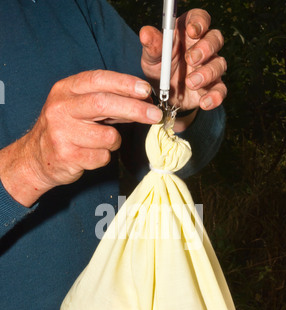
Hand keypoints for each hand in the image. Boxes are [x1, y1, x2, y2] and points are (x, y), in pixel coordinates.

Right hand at [0, 70, 162, 206]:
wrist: (36, 158)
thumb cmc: (66, 130)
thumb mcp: (78, 106)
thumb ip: (106, 100)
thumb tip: (142, 99)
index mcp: (65, 90)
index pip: (98, 79)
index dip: (124, 83)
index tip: (146, 90)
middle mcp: (61, 108)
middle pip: (104, 104)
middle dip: (135, 109)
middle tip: (155, 115)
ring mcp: (62, 133)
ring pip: (108, 136)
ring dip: (114, 142)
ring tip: (101, 143)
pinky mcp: (67, 156)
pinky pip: (102, 157)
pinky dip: (104, 157)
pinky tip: (90, 155)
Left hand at [140, 9, 226, 111]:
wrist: (163, 97)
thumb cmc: (159, 69)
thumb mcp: (152, 58)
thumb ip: (152, 47)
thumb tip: (145, 33)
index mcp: (188, 33)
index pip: (200, 19)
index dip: (200, 22)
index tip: (192, 31)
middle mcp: (203, 47)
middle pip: (215, 39)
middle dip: (206, 48)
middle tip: (191, 59)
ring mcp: (210, 67)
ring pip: (219, 64)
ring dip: (207, 73)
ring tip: (191, 83)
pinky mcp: (212, 86)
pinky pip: (220, 90)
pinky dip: (215, 97)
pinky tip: (205, 102)